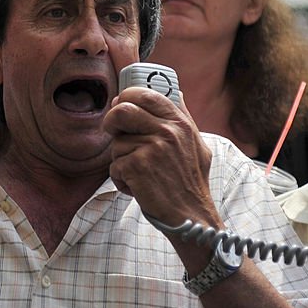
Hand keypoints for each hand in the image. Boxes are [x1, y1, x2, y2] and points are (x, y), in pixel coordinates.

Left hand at [103, 88, 217, 227]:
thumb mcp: (197, 144)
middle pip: (122, 110)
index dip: (127, 97)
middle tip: (113, 132)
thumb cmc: (191, 182)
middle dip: (111, 121)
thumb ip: (184, 118)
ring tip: (138, 173)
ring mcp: (152, 148)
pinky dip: (121, 179)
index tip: (122, 107)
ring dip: (120, 159)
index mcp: (180, 123)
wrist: (191, 216)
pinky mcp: (138, 166)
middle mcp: (167, 131)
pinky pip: (114, 165)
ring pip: (116, 142)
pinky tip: (137, 187)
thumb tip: (177, 92)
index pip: (145, 94)